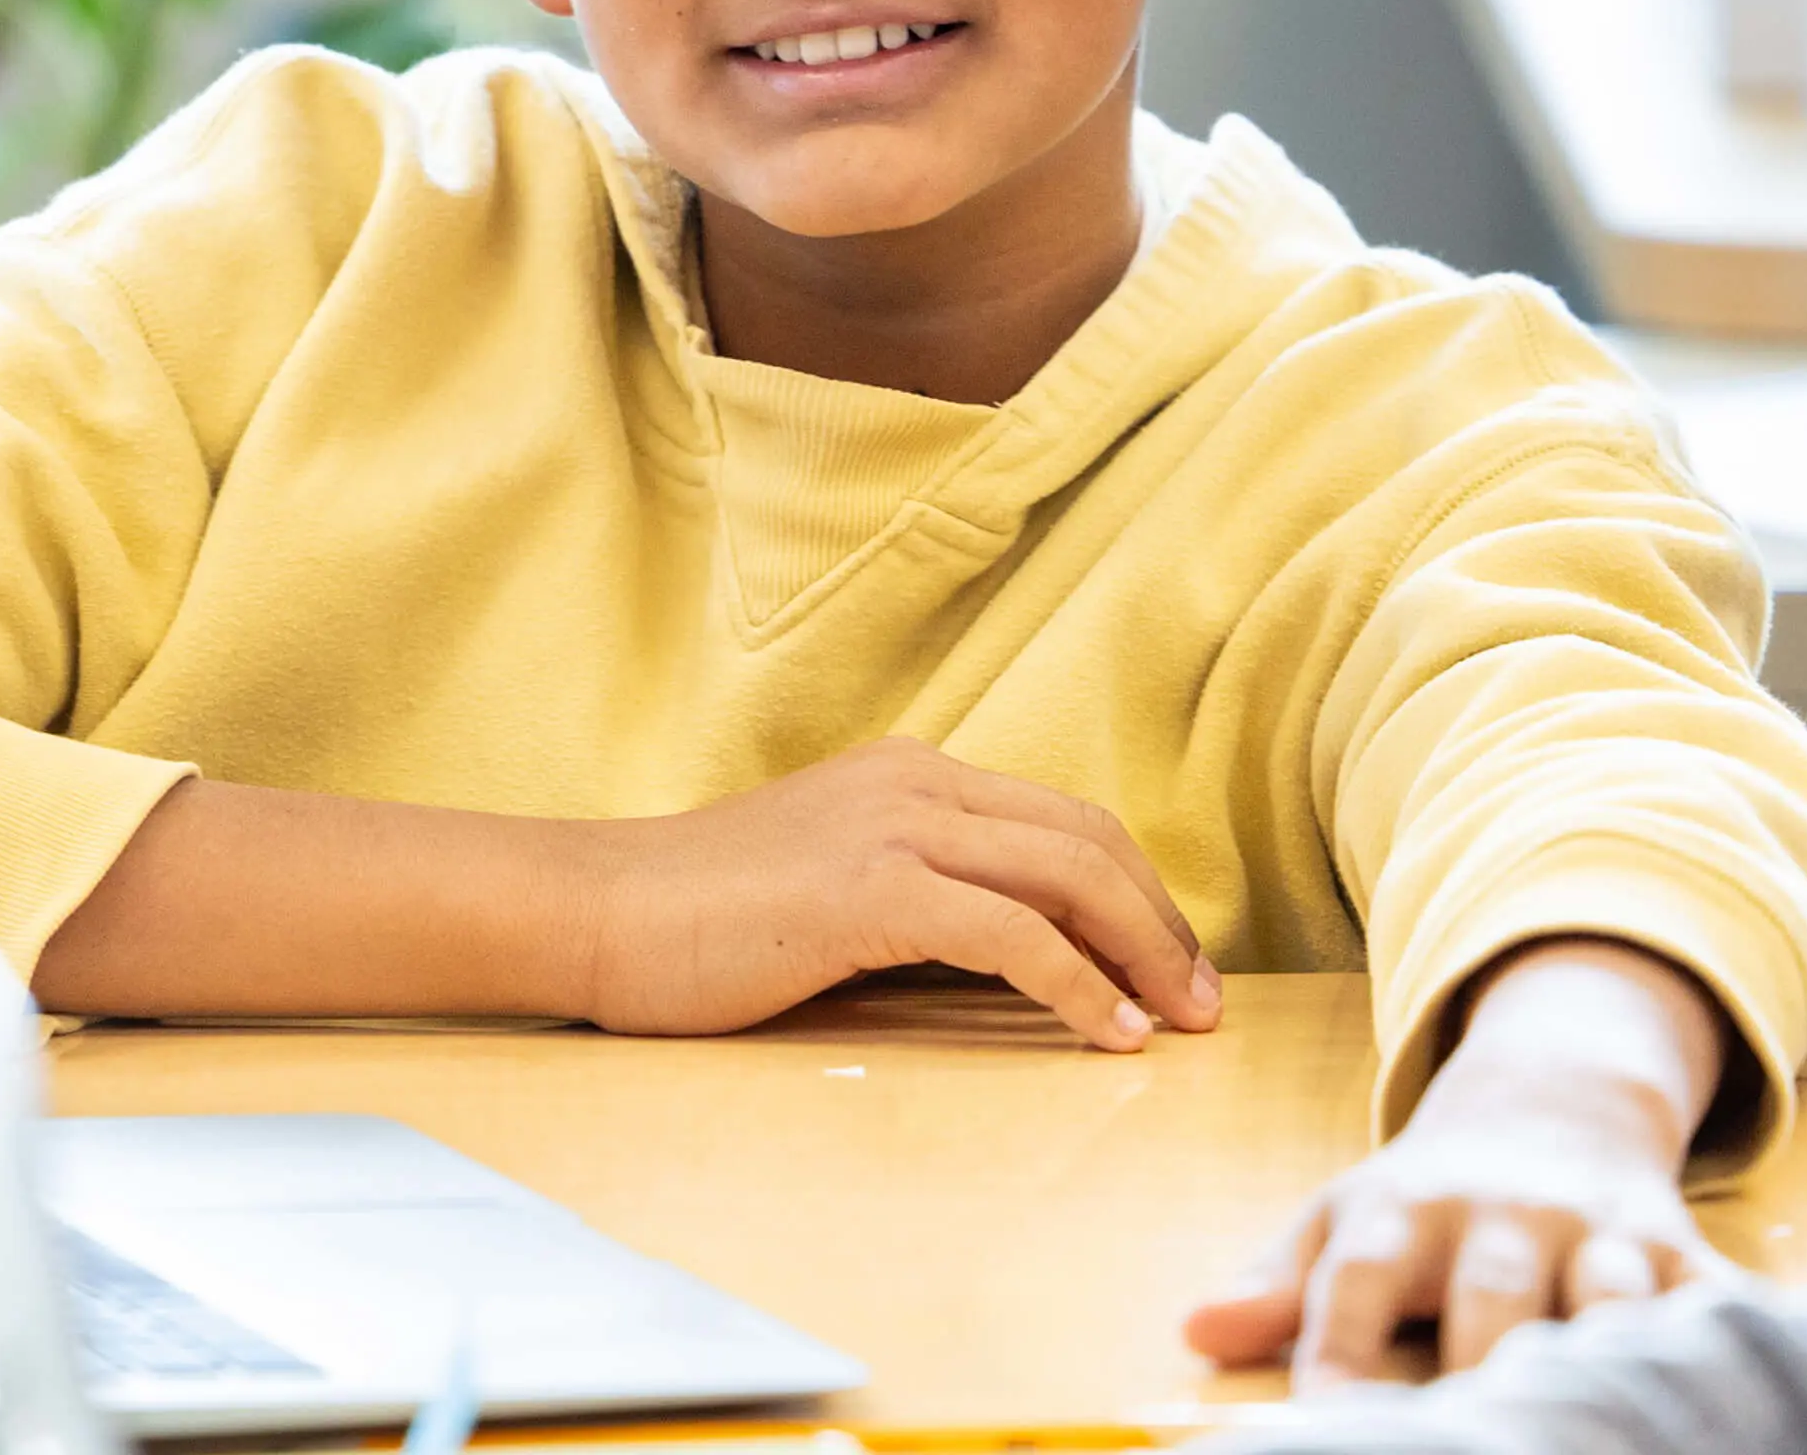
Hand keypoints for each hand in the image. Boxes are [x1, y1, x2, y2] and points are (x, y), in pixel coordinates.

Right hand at [571, 738, 1221, 1048]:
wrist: (600, 909)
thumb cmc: (703, 915)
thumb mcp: (831, 880)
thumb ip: (918, 894)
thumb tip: (1014, 956)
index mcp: (912, 772)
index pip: (1062, 819)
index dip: (1136, 888)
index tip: (1174, 961)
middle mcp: (917, 781)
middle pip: (1086, 839)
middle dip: (1161, 920)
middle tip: (1206, 999)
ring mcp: (894, 825)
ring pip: (1066, 875)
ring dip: (1141, 952)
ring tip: (1183, 1021)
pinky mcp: (870, 887)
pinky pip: (1011, 934)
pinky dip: (1077, 985)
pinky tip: (1110, 1034)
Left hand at [1185, 939, 1735, 1390]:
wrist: (1554, 1101)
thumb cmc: (1428, 1198)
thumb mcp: (1345, 1218)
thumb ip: (1279, 1284)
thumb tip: (1192, 1331)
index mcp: (1404, 1209)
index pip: (1358, 1279)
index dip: (1337, 1356)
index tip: (1326, 1427)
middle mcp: (1503, 1213)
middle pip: (1492, 1298)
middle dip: (1485, 1373)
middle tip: (1472, 1441)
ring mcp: (1597, 1229)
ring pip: (1613, 1299)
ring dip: (1608, 1360)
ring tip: (1591, 1425)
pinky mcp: (1681, 1247)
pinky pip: (1713, 1301)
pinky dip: (1727, 1345)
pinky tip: (1724, 1399)